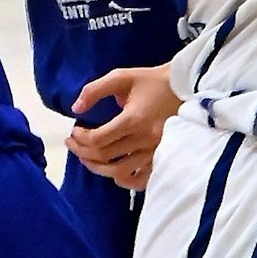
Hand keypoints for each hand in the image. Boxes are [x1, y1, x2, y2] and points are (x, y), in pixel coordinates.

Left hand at [65, 65, 178, 191]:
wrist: (184, 86)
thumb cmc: (150, 80)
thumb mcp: (121, 77)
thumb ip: (95, 90)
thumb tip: (75, 108)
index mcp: (134, 119)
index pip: (98, 139)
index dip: (80, 138)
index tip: (74, 131)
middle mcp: (144, 139)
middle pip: (105, 156)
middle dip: (82, 151)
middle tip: (72, 143)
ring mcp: (153, 151)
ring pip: (119, 171)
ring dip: (97, 167)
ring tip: (86, 157)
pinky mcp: (161, 156)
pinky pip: (141, 179)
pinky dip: (124, 180)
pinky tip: (113, 173)